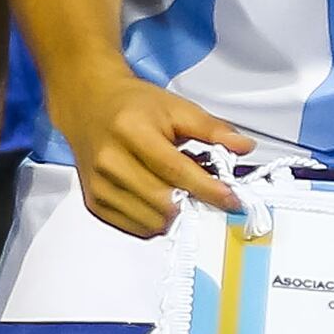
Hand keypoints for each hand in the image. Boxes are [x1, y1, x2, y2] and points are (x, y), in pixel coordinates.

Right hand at [67, 72, 253, 238]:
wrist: (89, 105)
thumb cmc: (132, 105)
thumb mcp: (175, 106)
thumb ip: (212, 128)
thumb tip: (244, 147)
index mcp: (130, 130)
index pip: (175, 170)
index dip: (208, 189)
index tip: (232, 199)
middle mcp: (110, 161)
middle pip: (164, 202)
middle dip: (193, 203)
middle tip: (206, 194)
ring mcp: (99, 186)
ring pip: (152, 221)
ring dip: (175, 215)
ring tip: (179, 192)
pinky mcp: (95, 203)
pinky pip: (136, 229)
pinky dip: (156, 221)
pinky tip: (160, 200)